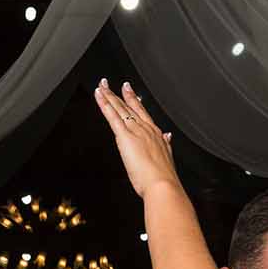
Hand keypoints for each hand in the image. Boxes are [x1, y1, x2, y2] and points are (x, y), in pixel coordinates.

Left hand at [94, 80, 178, 199]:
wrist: (163, 184)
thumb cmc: (164, 177)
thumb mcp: (168, 158)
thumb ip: (166, 145)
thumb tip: (168, 137)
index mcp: (156, 134)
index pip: (142, 114)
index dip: (135, 102)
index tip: (130, 93)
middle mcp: (146, 129)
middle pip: (130, 108)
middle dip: (120, 94)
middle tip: (112, 84)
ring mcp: (135, 131)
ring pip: (120, 108)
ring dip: (109, 96)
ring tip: (102, 86)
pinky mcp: (125, 136)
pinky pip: (112, 116)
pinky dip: (105, 104)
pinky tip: (99, 96)